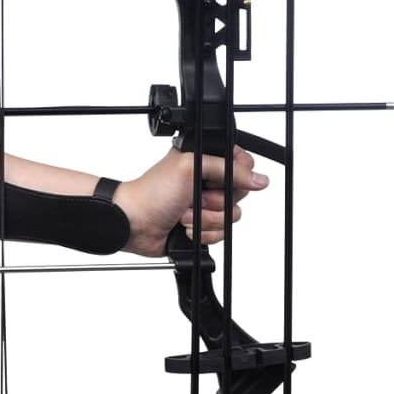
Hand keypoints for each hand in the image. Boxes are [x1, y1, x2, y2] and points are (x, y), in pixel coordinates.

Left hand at [113, 145, 268, 257]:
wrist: (134, 223)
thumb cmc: (152, 193)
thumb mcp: (190, 168)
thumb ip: (228, 169)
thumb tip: (259, 179)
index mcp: (206, 160)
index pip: (243, 165)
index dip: (236, 176)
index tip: (217, 181)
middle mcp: (209, 182)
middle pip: (240, 193)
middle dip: (215, 200)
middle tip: (193, 197)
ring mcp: (207, 206)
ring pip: (231, 216)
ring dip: (205, 218)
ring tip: (183, 213)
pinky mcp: (204, 226)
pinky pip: (222, 233)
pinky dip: (203, 233)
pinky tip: (184, 227)